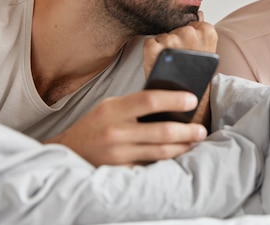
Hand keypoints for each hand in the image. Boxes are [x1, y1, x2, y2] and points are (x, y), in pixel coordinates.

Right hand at [45, 90, 206, 166]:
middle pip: (161, 130)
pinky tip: (179, 153)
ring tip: (195, 140)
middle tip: (201, 129)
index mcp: (112, 109)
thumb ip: (136, 104)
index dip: (174, 99)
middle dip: (187, 131)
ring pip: (160, 151)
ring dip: (183, 147)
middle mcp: (115, 132)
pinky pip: (151, 164)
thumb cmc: (96, 124)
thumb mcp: (110, 106)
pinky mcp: (120, 170)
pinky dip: (168, 159)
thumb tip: (173, 100)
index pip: (149, 100)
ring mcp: (118, 154)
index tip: (192, 99)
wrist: (69, 152)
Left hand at [142, 14, 217, 77]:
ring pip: (164, 36)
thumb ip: (201, 31)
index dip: (190, 38)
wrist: (184, 100)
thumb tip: (199, 13)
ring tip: (172, 63)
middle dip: (177, 41)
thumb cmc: (195, 76)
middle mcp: (190, 33)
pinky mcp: (153, 48)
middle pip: (178, 29)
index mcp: (207, 32)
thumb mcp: (206, 52)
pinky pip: (150, 42)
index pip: (193, 24)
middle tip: (182, 59)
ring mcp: (171, 41)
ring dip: (165, 47)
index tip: (192, 51)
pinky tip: (161, 63)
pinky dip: (152, 52)